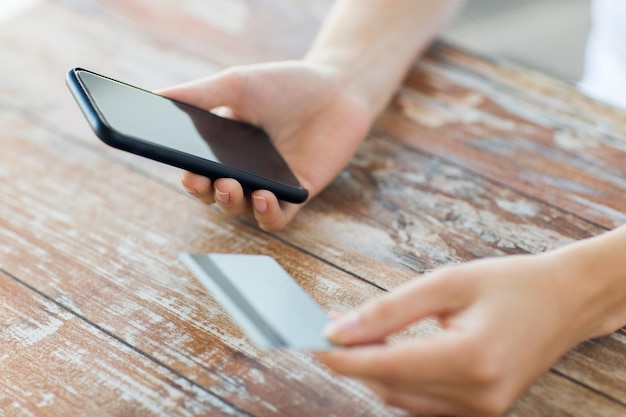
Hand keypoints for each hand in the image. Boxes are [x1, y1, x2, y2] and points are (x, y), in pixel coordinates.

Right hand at [159, 61, 371, 230]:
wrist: (338, 87)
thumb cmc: (284, 85)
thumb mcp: (237, 84)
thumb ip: (199, 95)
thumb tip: (155, 98)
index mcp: (222, 147)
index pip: (196, 170)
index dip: (187, 175)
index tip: (183, 169)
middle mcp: (242, 170)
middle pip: (213, 194)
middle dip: (204, 191)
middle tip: (202, 178)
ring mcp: (269, 185)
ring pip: (240, 209)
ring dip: (230, 203)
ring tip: (230, 185)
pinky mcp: (297, 195)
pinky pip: (276, 218)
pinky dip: (266, 214)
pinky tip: (264, 198)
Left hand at [317, 252, 601, 416]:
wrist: (564, 301)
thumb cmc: (508, 283)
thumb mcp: (447, 282)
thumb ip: (390, 309)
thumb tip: (339, 329)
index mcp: (471, 357)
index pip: (389, 366)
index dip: (344, 357)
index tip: (311, 343)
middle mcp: (478, 394)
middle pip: (391, 387)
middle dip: (354, 361)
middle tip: (331, 331)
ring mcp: (482, 409)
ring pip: (403, 400)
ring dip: (375, 372)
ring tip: (359, 339)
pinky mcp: (482, 410)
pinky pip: (424, 404)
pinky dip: (400, 381)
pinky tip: (391, 354)